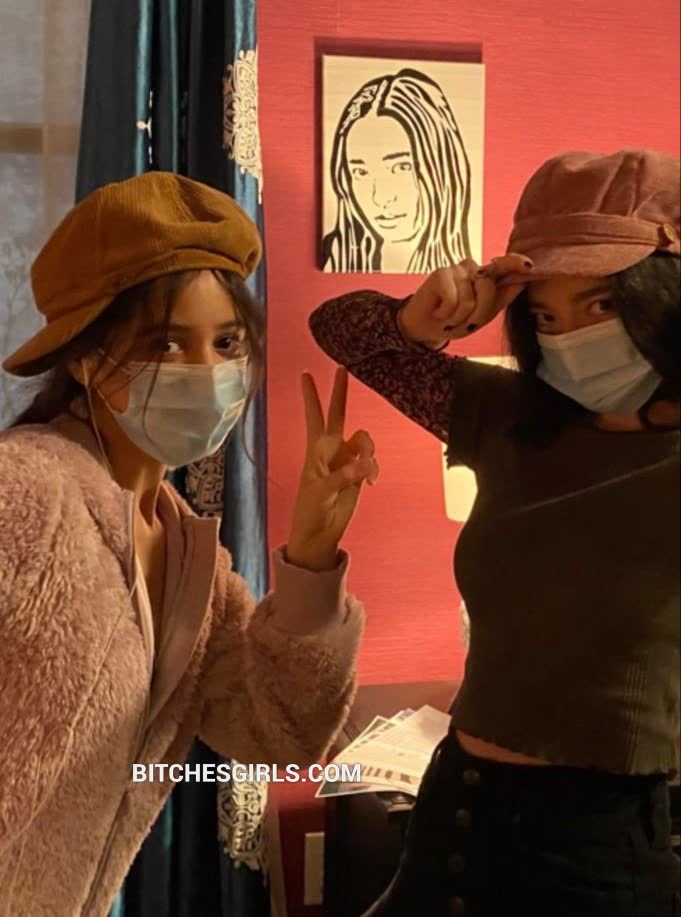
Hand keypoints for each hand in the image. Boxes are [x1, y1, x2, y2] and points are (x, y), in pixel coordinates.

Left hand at [286, 368, 378, 571]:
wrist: (320, 532)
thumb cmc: (311, 509)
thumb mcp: (321, 492)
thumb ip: (343, 476)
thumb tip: (364, 465)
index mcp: (316, 450)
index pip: (314, 416)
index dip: (311, 396)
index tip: (305, 374)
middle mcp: (332, 450)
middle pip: (338, 414)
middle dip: (339, 393)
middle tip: (342, 369)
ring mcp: (347, 460)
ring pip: (364, 439)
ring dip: (368, 451)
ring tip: (367, 472)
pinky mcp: (359, 474)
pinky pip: (372, 461)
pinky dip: (373, 469)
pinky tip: (371, 482)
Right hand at [397, 254, 533, 347]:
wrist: (424, 330)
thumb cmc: (454, 322)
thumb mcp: (482, 316)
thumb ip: (501, 299)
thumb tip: (522, 282)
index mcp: (486, 278)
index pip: (505, 265)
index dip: (516, 263)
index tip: (529, 266)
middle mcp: (473, 269)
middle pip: (489, 289)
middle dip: (477, 314)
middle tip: (462, 322)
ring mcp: (456, 270)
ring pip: (470, 299)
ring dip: (459, 317)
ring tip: (448, 317)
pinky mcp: (440, 274)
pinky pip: (453, 299)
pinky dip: (446, 313)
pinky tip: (438, 311)